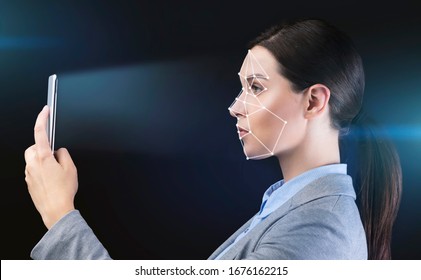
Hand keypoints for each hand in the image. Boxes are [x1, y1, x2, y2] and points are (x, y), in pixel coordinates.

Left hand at [24, 106, 77, 228]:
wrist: (55, 210)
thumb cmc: (63, 191)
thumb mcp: (71, 168)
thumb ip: (64, 154)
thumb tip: (60, 151)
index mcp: (43, 158)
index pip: (40, 132)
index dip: (42, 118)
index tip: (45, 111)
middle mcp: (32, 164)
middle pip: (34, 147)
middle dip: (43, 147)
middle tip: (56, 155)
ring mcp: (29, 174)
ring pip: (32, 159)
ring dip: (42, 160)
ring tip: (56, 171)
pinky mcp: (29, 183)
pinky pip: (33, 170)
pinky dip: (41, 170)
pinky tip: (52, 179)